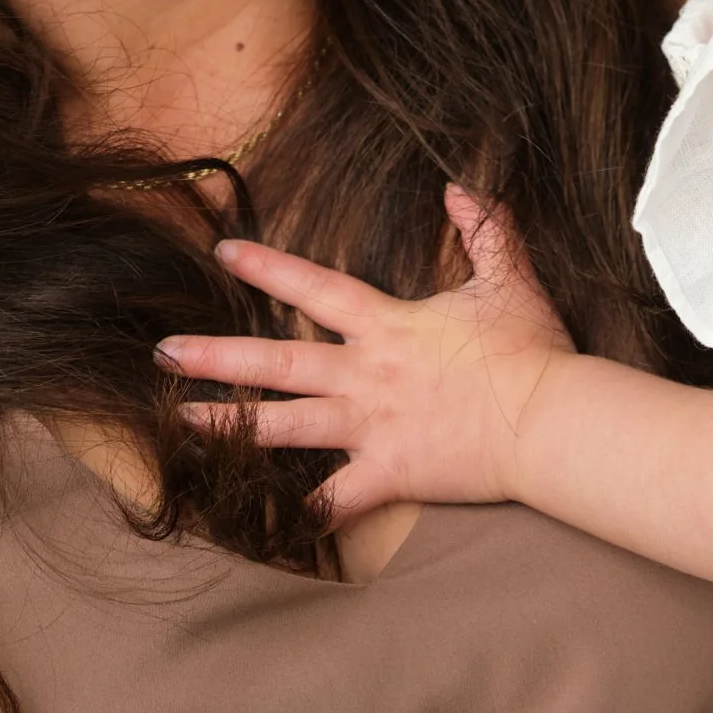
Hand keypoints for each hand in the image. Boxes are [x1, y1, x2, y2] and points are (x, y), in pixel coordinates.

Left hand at [155, 185, 574, 524]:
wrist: (551, 420)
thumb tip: (458, 187)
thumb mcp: (510, 277)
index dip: (268, 267)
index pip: (315, 287)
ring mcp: (373, 426)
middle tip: (161, 351)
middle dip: (215, 356)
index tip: (224, 254)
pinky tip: (266, 525)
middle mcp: (367, 374)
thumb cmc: (531, 350)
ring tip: (178, 423)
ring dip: (229, 425)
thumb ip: (484, 228)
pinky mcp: (391, 473)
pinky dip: (305, 515)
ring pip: (286, 427)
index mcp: (388, 325)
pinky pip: (338, 501)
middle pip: (278, 362)